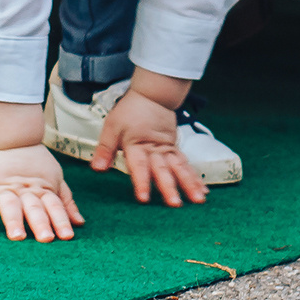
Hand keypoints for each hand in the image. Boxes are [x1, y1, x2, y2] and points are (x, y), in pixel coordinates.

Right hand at [0, 144, 82, 240]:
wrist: (10, 137)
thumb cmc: (35, 163)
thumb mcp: (55, 179)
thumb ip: (65, 201)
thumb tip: (79, 222)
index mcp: (42, 190)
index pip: (54, 206)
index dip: (61, 220)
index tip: (67, 236)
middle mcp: (25, 191)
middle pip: (34, 208)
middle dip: (40, 223)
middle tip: (46, 238)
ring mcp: (5, 189)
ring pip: (11, 206)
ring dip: (14, 221)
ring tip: (17, 235)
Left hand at [91, 71, 206, 206]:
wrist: (153, 95)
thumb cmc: (131, 111)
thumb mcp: (112, 126)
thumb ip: (105, 149)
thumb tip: (97, 169)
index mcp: (137, 145)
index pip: (140, 166)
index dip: (142, 182)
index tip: (144, 199)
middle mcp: (155, 149)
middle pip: (163, 170)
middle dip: (170, 188)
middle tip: (175, 204)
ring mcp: (168, 149)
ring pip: (180, 168)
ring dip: (189, 184)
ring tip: (198, 200)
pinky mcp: (175, 148)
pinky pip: (187, 164)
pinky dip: (195, 177)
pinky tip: (203, 190)